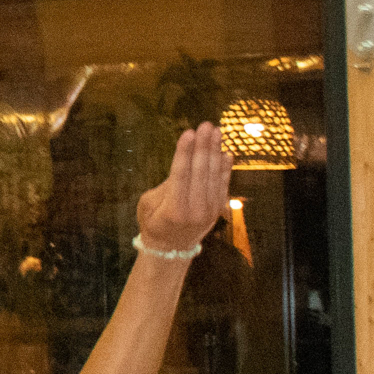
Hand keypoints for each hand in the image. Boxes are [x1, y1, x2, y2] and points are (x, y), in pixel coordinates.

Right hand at [136, 124, 232, 253]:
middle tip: (206, 125)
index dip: (185, 152)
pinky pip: (223, 184)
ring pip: (214, 176)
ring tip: (216, 132)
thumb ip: (166, 186)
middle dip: (204, 146)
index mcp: (174, 210)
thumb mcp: (148, 204)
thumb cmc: (153, 222)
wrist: (171, 248)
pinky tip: (225, 152)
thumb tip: (185, 165)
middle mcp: (195, 210)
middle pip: (200, 172)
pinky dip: (225, 167)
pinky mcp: (219, 209)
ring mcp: (210, 210)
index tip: (189, 132)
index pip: (181, 175)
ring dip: (215, 151)